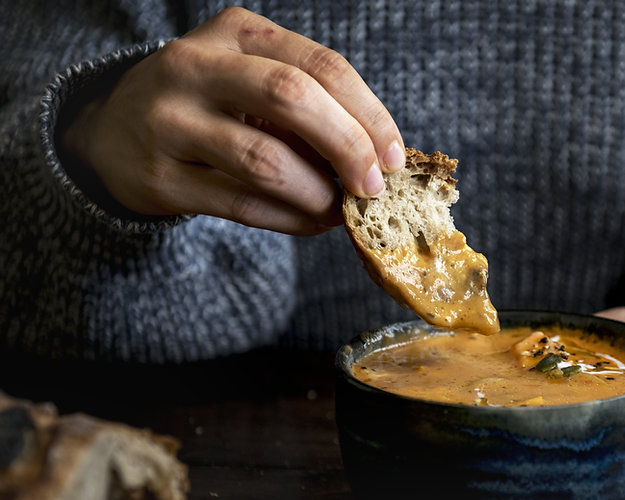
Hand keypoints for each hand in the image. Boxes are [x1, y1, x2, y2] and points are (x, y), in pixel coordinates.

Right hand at [58, 6, 403, 234]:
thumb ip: (308, 102)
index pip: (320, 65)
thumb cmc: (209, 104)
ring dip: (319, 193)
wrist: (110, 133)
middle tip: (373, 186)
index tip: (394, 155)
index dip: (368, 114)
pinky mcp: (160, 177)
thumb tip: (379, 155)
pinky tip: (314, 222)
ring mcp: (169, 121)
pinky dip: (292, 219)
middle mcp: (194, 66)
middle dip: (348, 146)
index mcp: (234, 32)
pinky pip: (242, 204)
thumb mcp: (250, 77)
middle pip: (291, 97)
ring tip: (341, 208)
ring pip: (265, 159)